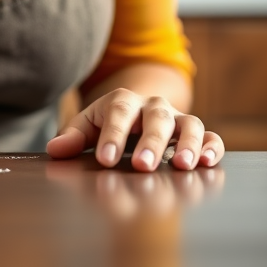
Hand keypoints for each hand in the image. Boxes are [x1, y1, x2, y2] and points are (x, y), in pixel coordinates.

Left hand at [45, 88, 224, 171]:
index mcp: (123, 101)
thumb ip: (73, 137)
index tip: (106, 159)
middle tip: (143, 165)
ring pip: (189, 124)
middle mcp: (153, 106)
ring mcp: (177, 119)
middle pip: (155, 117)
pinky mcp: (196, 133)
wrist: (135, 113)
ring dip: (187, 143)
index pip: (118, 113)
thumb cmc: (108, 124)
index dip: (112, 136)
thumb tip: (54, 151)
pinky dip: (212, 147)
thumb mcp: (88, 126)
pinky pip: (211, 136)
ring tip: (182, 165)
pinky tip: (207, 162)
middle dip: (150, 142)